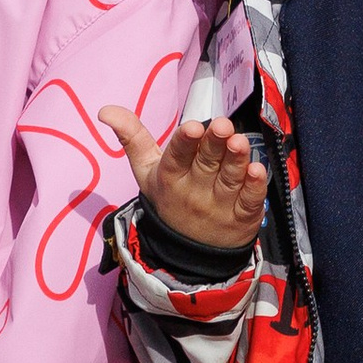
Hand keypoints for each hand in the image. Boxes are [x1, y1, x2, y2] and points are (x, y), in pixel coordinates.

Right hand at [98, 104, 267, 253]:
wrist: (187, 252)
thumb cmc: (169, 197)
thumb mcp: (146, 171)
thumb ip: (132, 137)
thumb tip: (105, 110)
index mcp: (170, 176)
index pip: (177, 156)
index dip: (185, 142)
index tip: (192, 127)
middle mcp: (195, 190)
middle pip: (206, 162)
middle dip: (215, 143)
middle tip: (223, 126)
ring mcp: (220, 205)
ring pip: (229, 179)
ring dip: (236, 160)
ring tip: (240, 142)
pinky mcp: (242, 217)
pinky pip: (249, 201)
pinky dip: (254, 187)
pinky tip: (258, 171)